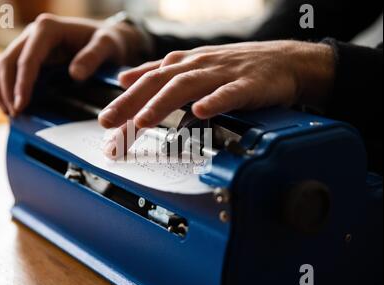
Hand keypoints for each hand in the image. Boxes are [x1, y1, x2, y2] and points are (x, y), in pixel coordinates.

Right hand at [0, 13, 146, 115]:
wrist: (108, 38)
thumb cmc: (108, 41)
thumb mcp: (107, 46)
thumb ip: (92, 57)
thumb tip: (75, 74)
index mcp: (48, 28)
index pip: (27, 59)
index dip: (21, 84)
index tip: (21, 105)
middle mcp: (33, 33)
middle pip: (7, 62)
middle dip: (7, 90)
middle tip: (14, 114)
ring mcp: (28, 43)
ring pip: (1, 65)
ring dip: (1, 90)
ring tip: (11, 113)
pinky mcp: (28, 54)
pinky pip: (7, 69)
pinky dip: (4, 87)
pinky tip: (11, 105)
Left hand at [99, 40, 334, 157]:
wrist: (283, 60)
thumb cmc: (235, 68)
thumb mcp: (191, 67)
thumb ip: (158, 73)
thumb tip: (125, 78)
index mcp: (184, 64)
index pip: (148, 82)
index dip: (124, 100)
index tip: (104, 121)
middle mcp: (198, 66)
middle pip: (160, 82)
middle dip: (132, 102)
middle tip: (109, 121)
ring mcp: (222, 73)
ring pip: (188, 85)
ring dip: (163, 103)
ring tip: (144, 120)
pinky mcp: (248, 84)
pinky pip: (229, 92)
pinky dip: (214, 101)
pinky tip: (200, 112)